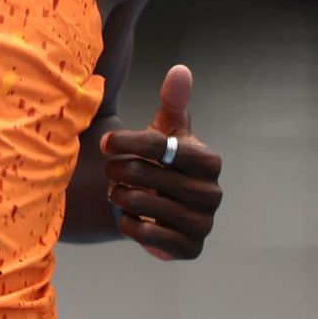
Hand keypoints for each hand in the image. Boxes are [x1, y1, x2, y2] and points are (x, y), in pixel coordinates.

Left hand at [100, 65, 222, 259]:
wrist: (164, 205)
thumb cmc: (164, 161)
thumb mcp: (168, 130)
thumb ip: (173, 101)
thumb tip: (180, 69)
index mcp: (209, 161)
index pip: (157, 145)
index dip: (126, 142)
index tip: (105, 143)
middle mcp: (212, 194)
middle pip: (143, 174)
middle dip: (117, 171)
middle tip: (111, 171)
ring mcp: (203, 224)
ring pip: (140, 203)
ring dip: (119, 196)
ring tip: (118, 191)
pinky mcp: (190, 249)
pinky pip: (144, 234)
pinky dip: (127, 223)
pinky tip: (127, 215)